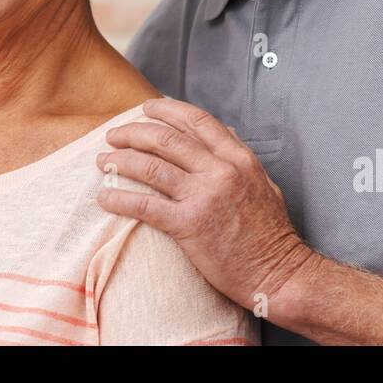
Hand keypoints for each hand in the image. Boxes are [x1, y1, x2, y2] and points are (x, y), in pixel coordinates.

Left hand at [94, 97, 315, 316]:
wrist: (279, 274)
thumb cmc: (271, 234)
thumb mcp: (262, 184)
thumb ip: (239, 158)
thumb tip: (226, 133)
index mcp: (238, 158)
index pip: (197, 120)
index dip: (167, 110)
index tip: (146, 108)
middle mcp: (221, 170)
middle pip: (167, 138)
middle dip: (134, 132)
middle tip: (114, 135)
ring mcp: (204, 196)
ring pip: (151, 166)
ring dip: (121, 160)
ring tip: (103, 161)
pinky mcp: (190, 225)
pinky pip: (145, 205)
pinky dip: (120, 198)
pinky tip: (104, 197)